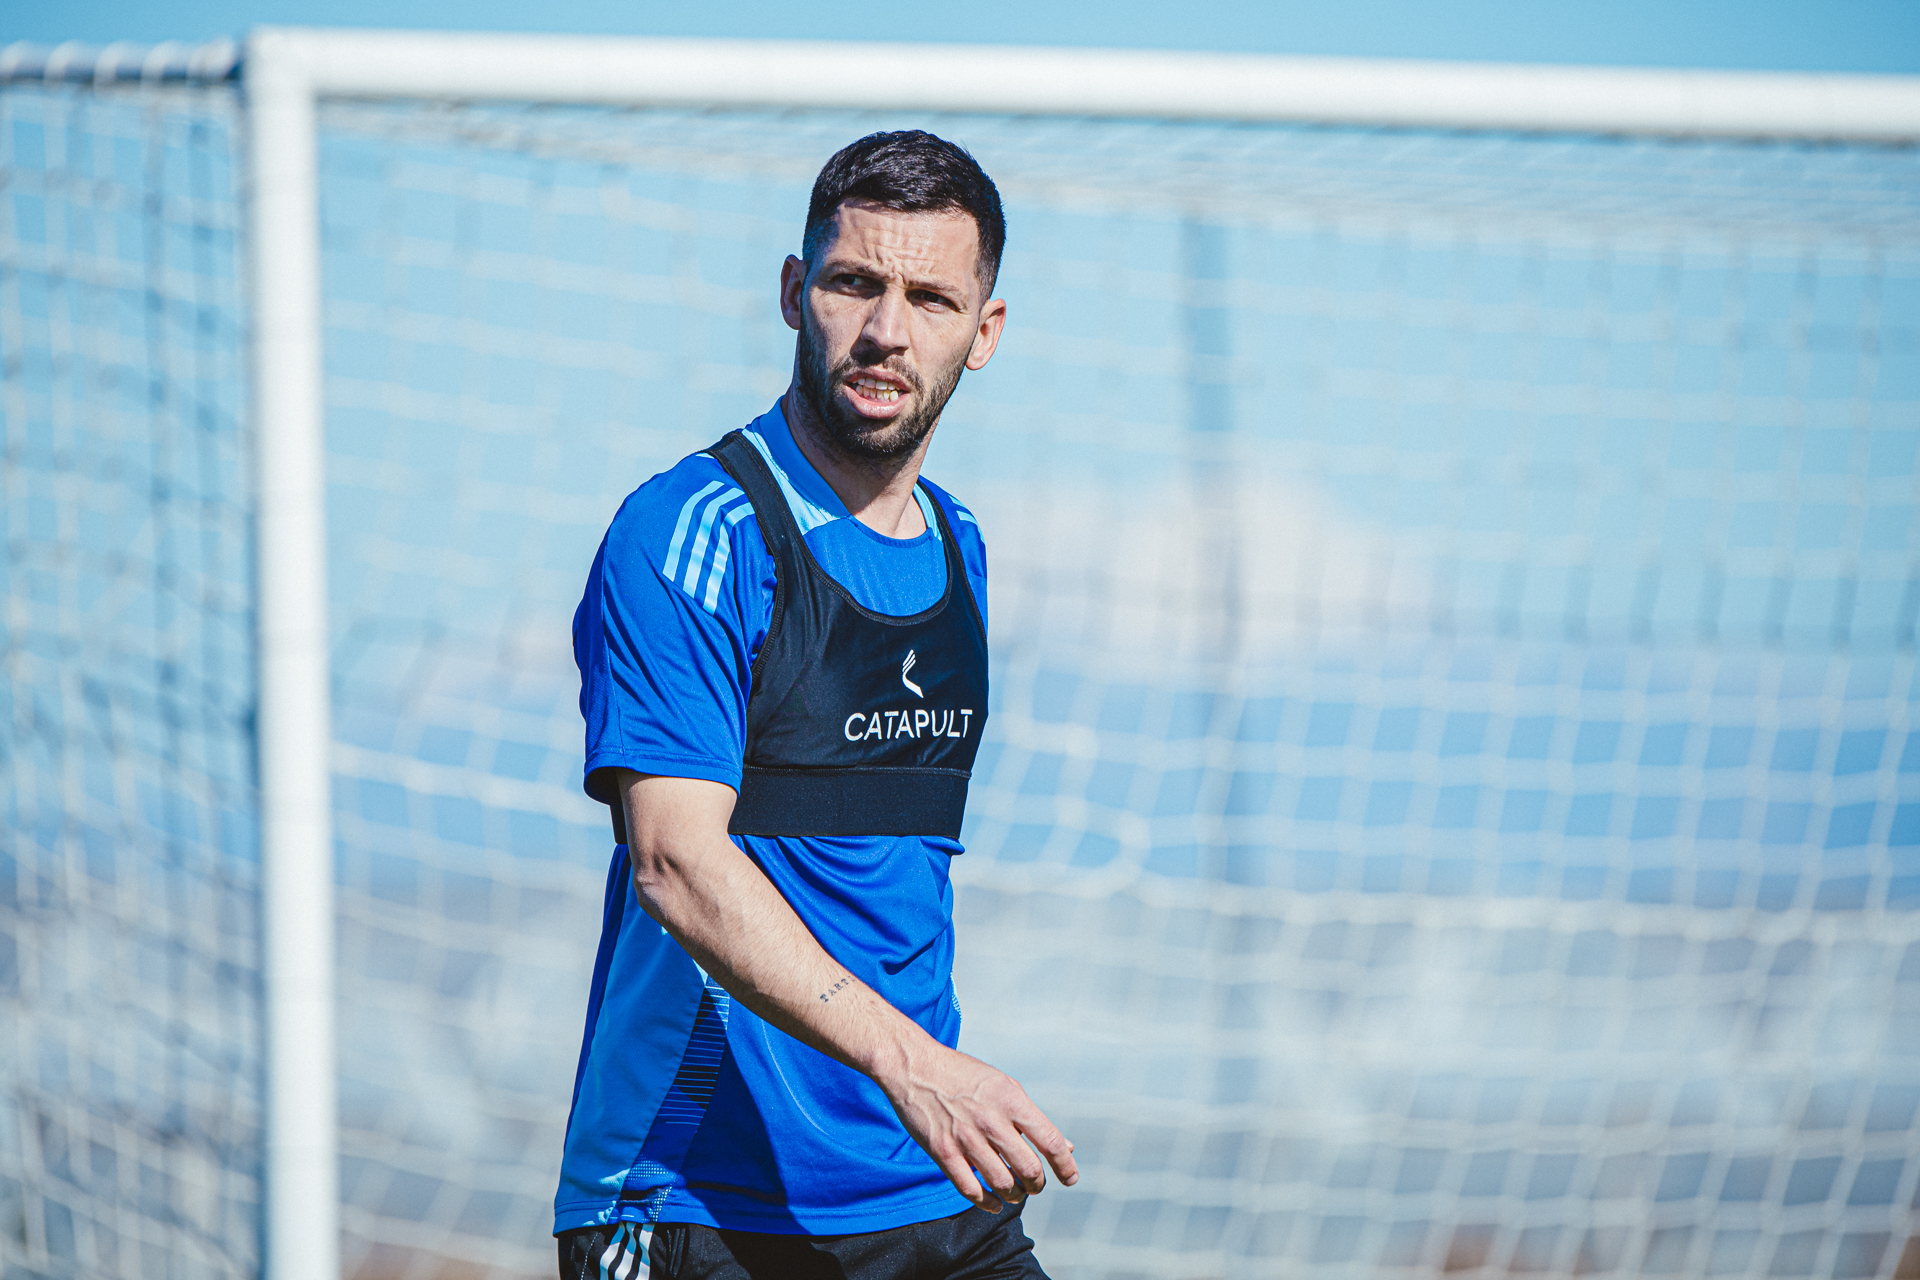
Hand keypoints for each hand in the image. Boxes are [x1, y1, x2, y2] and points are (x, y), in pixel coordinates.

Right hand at [880, 1042, 1077, 1210]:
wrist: (916, 1067)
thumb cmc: (964, 1075)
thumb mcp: (1004, 1085)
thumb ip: (1032, 1118)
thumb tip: (1066, 1147)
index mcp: (1011, 1100)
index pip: (1050, 1141)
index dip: (1065, 1166)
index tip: (1070, 1178)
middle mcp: (991, 1120)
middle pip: (1029, 1169)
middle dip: (1038, 1184)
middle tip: (1035, 1185)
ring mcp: (965, 1138)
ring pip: (1003, 1184)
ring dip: (1015, 1195)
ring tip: (1016, 1192)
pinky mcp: (943, 1152)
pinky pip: (971, 1190)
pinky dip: (988, 1203)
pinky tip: (994, 1202)